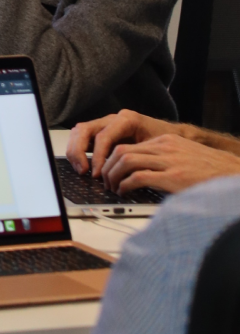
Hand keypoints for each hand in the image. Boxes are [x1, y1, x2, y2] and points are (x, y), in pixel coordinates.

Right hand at [66, 109, 180, 176]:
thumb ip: (140, 158)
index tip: (97, 174)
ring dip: (75, 151)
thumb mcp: (157, 149)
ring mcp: (105, 124)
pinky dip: (78, 151)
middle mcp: (112, 119)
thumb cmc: (167, 143)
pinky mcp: (101, 132)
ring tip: (81, 170)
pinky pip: (81, 137)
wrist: (173, 136)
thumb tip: (127, 176)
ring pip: (78, 132)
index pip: (103, 137)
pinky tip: (83, 166)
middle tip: (84, 171)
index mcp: (127, 120)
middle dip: (79, 152)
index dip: (98, 156)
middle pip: (84, 130)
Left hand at [98, 133, 239, 194]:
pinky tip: (125, 192)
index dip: (113, 160)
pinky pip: (138, 177)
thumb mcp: (184, 156)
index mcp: (166, 140)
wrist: (234, 175)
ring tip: (113, 188)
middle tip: (106, 181)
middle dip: (108, 167)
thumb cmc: (211, 171)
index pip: (128, 145)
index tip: (109, 171)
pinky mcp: (174, 176)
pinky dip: (125, 185)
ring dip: (113, 176)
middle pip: (122, 151)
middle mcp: (165, 147)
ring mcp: (170, 161)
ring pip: (126, 161)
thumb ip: (163, 159)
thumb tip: (138, 171)